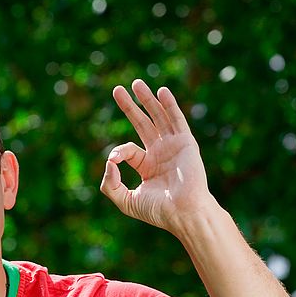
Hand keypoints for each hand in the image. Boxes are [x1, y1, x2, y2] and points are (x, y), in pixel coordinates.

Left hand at [100, 79, 215, 233]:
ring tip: (136, 83)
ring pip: (159, 117)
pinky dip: (169, 105)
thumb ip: (110, 185)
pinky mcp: (186, 143)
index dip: (118, 152)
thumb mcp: (125, 201)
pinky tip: (161, 92)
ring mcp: (174, 146)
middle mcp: (161, 153)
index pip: (128, 150)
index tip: (114, 160)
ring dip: (147, 100)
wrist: (184, 213)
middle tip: (117, 90)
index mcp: (148, 167)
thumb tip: (109, 161)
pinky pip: (177, 120)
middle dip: (130, 107)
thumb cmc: (158, 211)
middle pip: (143, 124)